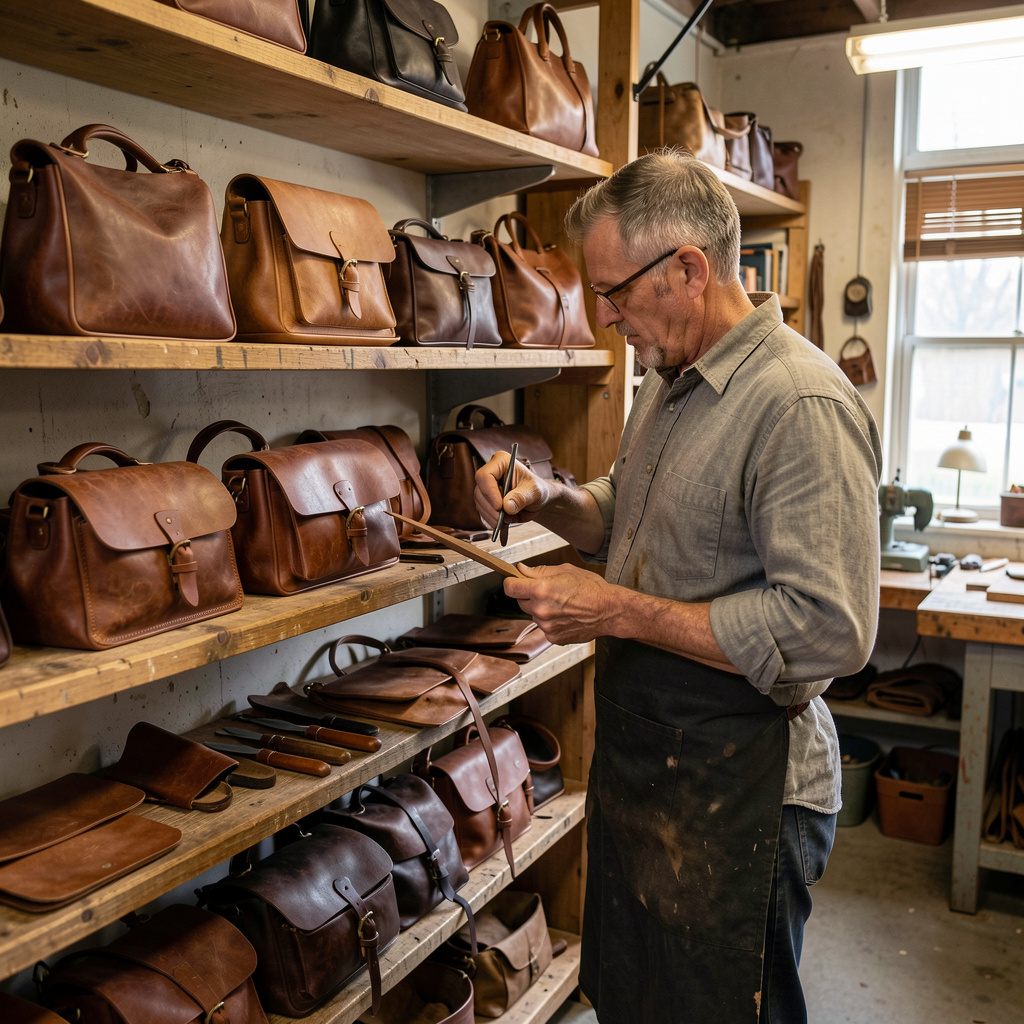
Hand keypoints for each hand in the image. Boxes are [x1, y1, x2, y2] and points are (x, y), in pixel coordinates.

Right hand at [474, 452, 551, 531]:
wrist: (536, 500)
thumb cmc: (536, 490)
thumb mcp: (534, 492)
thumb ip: (521, 497)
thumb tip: (507, 507)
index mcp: (501, 462)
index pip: (485, 475)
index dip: (490, 492)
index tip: (499, 506)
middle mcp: (491, 472)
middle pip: (480, 490)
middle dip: (490, 507)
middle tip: (501, 518)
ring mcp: (486, 486)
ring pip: (479, 502)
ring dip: (490, 515)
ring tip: (503, 521)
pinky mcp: (486, 499)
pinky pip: (482, 510)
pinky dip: (490, 518)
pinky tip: (500, 522)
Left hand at [504, 562, 618, 644]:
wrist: (609, 610)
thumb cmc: (592, 588)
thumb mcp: (565, 571)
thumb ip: (539, 571)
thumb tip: (522, 570)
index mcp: (541, 589)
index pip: (510, 587)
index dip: (512, 582)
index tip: (515, 581)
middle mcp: (540, 609)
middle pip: (520, 601)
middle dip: (530, 595)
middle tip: (549, 591)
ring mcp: (546, 626)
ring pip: (534, 615)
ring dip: (542, 609)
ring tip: (563, 604)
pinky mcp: (553, 637)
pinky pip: (544, 627)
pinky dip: (551, 622)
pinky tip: (566, 615)